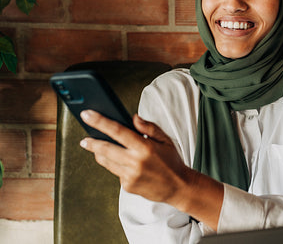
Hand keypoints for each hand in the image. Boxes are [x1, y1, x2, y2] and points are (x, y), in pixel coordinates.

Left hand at [79, 110, 223, 229]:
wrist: (178, 187)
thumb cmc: (172, 162)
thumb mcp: (166, 140)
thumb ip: (149, 127)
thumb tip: (134, 117)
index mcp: (145, 147)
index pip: (118, 131)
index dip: (100, 122)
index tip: (87, 115)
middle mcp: (135, 162)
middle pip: (105, 149)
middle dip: (91, 142)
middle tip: (84, 139)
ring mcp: (130, 175)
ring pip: (106, 162)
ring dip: (100, 154)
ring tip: (100, 148)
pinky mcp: (127, 186)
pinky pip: (115, 172)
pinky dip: (116, 166)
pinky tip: (125, 164)